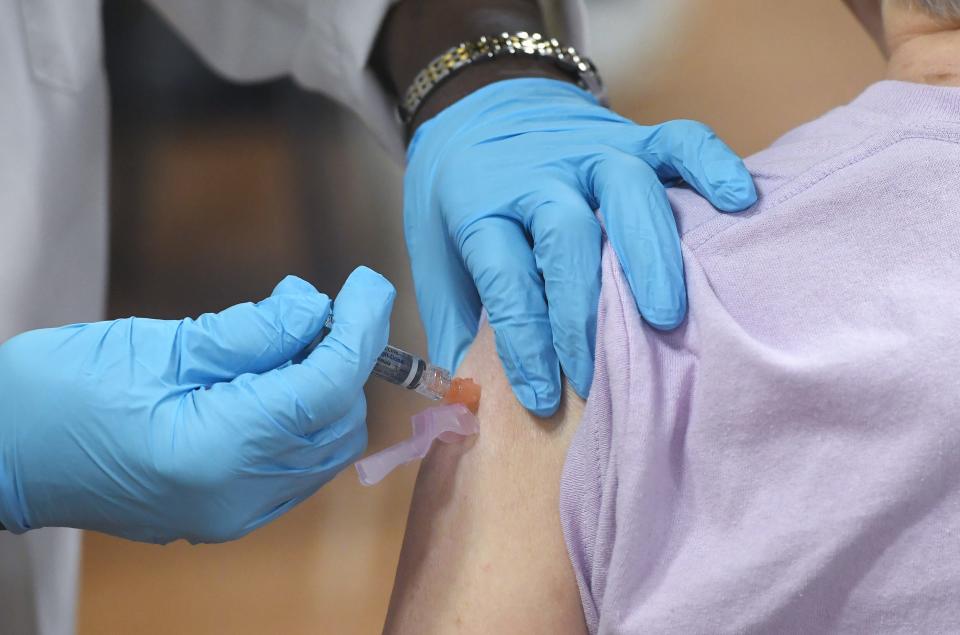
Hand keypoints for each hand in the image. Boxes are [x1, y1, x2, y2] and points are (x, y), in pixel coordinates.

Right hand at [0, 267, 393, 543]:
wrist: (4, 454)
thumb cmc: (58, 392)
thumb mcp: (158, 343)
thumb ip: (249, 330)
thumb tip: (316, 307)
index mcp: (217, 450)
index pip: (325, 387)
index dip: (359, 330)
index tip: (369, 286)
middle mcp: (237, 495)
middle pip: (337, 422)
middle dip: (341, 359)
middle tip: (314, 311)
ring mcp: (233, 514)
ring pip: (325, 448)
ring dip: (326, 389)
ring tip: (286, 342)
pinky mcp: (226, 514)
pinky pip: (296, 467)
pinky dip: (303, 420)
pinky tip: (272, 383)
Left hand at [404, 78, 755, 416]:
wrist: (477, 105)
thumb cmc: (460, 197)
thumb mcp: (434, 253)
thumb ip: (454, 318)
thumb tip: (474, 398)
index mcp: (479, 205)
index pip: (505, 276)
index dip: (524, 340)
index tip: (543, 396)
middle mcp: (536, 174)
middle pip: (567, 234)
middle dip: (585, 307)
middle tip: (600, 370)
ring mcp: (589, 150)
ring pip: (628, 189)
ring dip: (650, 252)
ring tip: (668, 314)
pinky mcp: (631, 133)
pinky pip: (678, 140)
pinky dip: (712, 164)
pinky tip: (739, 202)